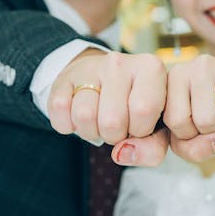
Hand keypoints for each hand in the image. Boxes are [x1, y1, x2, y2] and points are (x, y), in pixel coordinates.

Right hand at [48, 48, 167, 153]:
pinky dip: (67, 125)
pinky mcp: (64, 77)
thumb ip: (152, 149)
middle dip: (115, 135)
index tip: (140, 125)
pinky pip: (59, 110)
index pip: (144, 111)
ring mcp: (90, 67)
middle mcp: (120, 62)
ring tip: (99, 121)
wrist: (102, 81)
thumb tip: (122, 153)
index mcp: (151, 69)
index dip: (141, 130)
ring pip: (84, 116)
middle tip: (118, 126)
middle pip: (112, 120)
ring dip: (91, 131)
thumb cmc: (134, 107)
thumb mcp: (155, 127)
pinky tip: (79, 116)